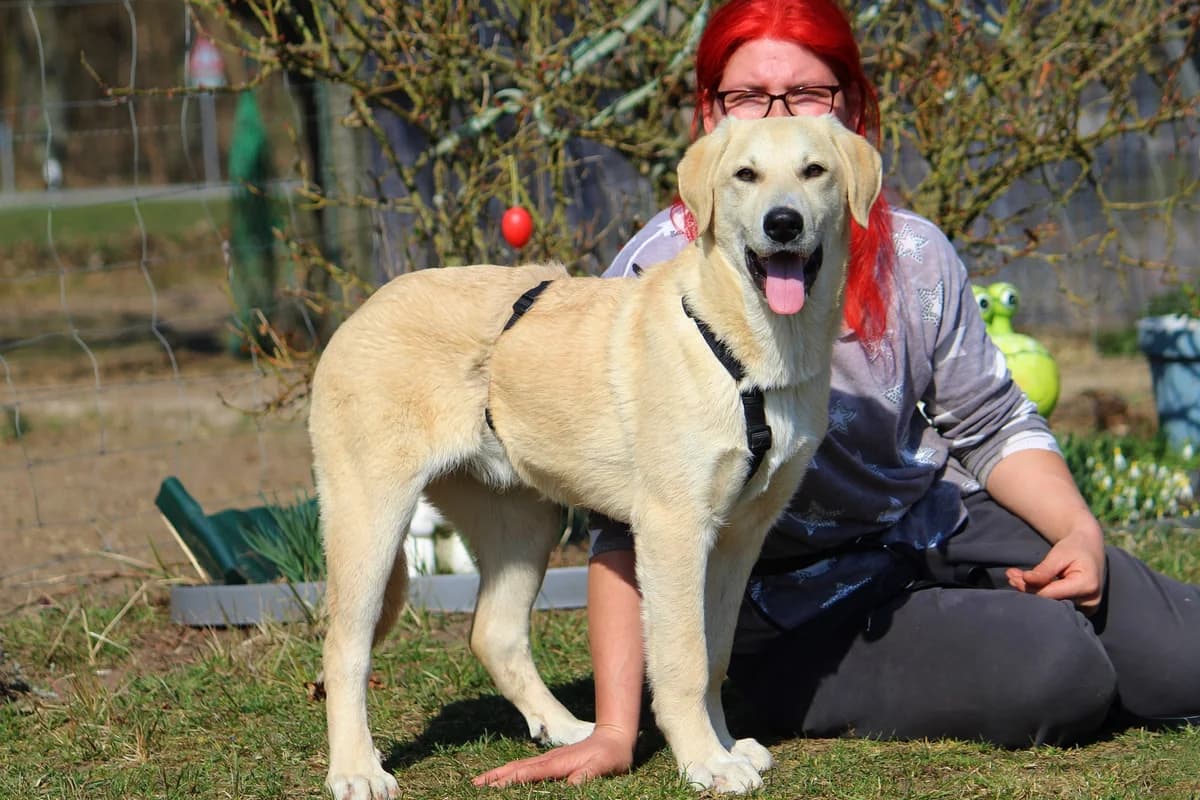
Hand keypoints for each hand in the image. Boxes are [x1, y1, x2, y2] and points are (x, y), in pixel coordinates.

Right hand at [472, 725, 633, 787]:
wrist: (615, 736)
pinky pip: (527, 767)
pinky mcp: (553, 761)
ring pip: (519, 766)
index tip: (490, 788)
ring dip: (500, 774)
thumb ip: (587, 775)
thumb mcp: (604, 767)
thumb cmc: (611, 755)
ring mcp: (549, 759)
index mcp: (558, 763)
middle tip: (474, 784)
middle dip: (495, 776)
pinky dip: (512, 772)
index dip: (509, 781)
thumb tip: (570, 786)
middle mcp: (549, 760)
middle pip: (516, 768)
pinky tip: (508, 777)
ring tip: (482, 782)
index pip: (528, 773)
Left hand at [1005, 526, 1105, 612]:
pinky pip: (1058, 603)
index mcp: (1087, 585)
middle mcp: (1091, 601)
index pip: (1051, 594)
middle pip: (1051, 601)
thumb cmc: (1074, 547)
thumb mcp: (1059, 554)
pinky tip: (1026, 583)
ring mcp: (1088, 608)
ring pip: (1052, 603)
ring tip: (1014, 577)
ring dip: (1031, 591)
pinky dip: (1041, 593)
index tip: (1012, 577)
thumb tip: (1026, 580)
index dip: (1029, 588)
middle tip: (1010, 576)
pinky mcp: (1083, 609)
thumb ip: (1044, 570)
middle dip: (1027, 589)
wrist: (1090, 547)